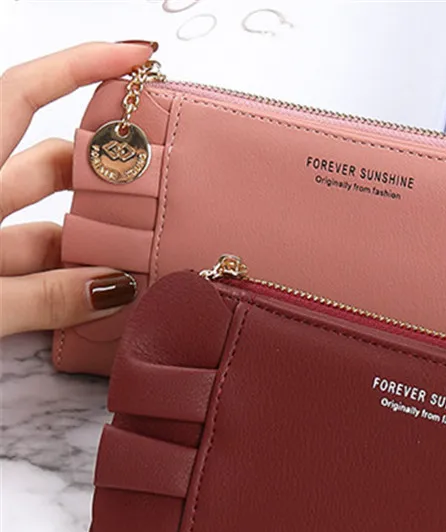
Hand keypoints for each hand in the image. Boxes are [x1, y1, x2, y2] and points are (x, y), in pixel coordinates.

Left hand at [0, 42, 156, 337]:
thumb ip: (43, 296)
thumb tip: (113, 289)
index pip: (19, 95)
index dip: (78, 67)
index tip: (134, 58)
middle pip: (50, 162)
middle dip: (108, 172)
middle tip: (162, 185)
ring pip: (50, 223)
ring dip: (97, 239)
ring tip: (146, 255)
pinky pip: (39, 270)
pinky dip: (74, 280)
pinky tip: (106, 295)